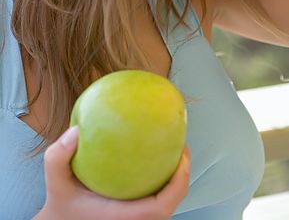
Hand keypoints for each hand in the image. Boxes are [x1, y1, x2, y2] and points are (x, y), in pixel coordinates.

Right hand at [34, 126, 190, 219]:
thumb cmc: (61, 205)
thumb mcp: (54, 180)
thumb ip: (58, 156)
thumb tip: (77, 129)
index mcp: (122, 218)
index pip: (161, 207)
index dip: (179, 181)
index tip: (182, 152)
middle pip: (173, 203)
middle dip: (183, 174)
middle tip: (181, 144)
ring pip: (168, 204)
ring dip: (176, 179)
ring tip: (174, 148)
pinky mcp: (136, 218)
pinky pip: (159, 202)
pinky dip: (165, 184)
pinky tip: (157, 159)